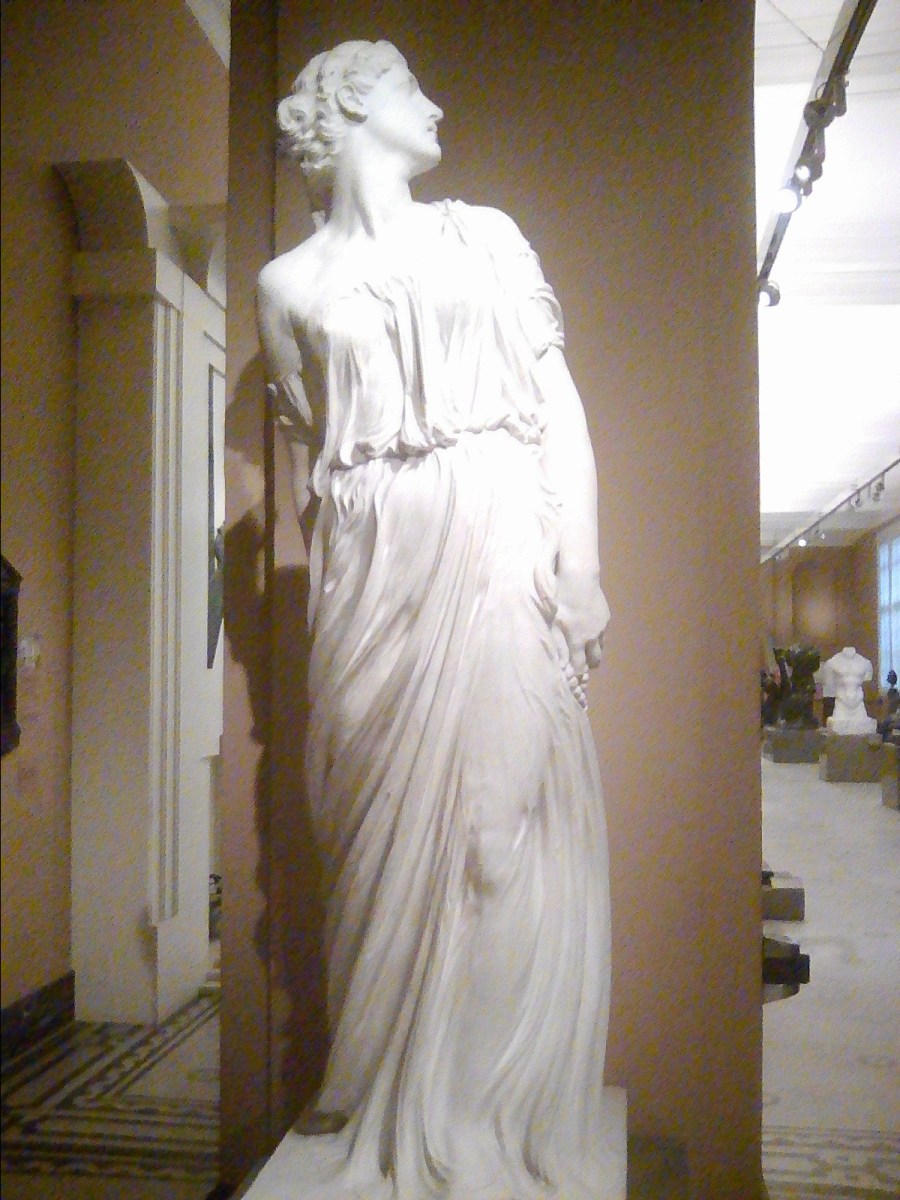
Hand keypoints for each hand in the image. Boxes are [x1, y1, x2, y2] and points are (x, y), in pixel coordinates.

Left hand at [554, 579, 609, 704]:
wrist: (579, 576)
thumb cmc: (560, 596)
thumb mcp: (551, 620)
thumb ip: (553, 643)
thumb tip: (554, 662)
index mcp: (576, 640)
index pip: (578, 667)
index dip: (575, 676)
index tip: (572, 683)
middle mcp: (591, 637)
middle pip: (593, 662)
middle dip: (587, 667)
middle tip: (579, 667)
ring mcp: (600, 627)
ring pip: (601, 649)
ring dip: (593, 653)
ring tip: (584, 651)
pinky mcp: (605, 616)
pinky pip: (603, 634)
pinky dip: (597, 638)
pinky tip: (589, 632)